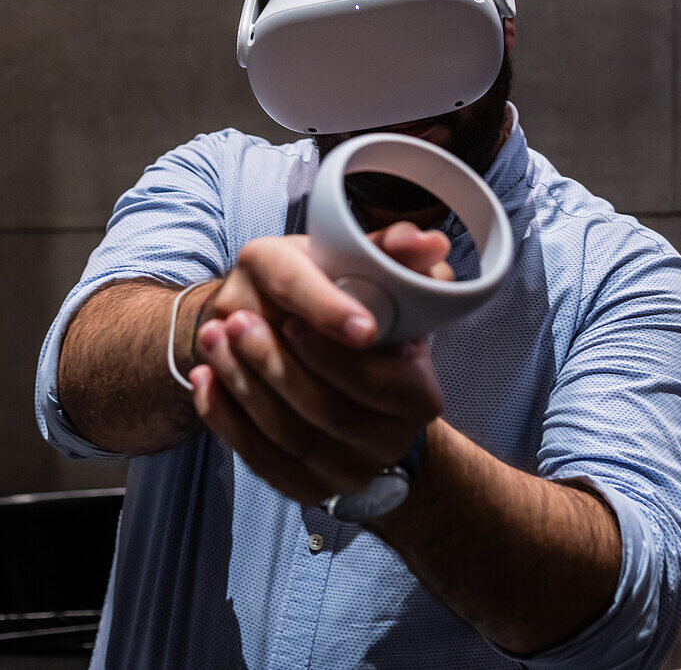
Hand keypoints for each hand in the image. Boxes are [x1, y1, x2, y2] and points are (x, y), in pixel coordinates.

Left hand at [190, 222, 451, 503]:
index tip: (291, 318)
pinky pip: (261, 461)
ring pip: (288, 437)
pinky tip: (205, 382)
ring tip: (213, 339)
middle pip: (326, 411)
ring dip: (244, 387)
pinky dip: (227, 422)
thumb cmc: (368, 325)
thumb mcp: (387, 283)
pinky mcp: (307, 486)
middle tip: (235, 320)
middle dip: (274, 364)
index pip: (377, 381)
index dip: (331, 353)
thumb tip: (428, 240)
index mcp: (419, 394)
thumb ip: (399, 256)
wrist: (351, 386)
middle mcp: (390, 441)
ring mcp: (350, 470)